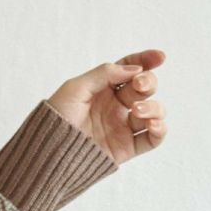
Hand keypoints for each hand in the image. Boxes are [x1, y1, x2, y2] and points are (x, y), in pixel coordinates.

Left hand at [46, 49, 167, 165]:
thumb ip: (105, 74)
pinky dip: (160, 129)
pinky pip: (153, 138)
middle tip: (138, 85)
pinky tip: (153, 124)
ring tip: (137, 111)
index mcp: (102, 89)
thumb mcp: (75, 88)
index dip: (145, 61)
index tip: (159, 58)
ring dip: (153, 107)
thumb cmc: (56, 118)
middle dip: (148, 82)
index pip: (128, 70)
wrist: (49, 153)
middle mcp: (115, 106)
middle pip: (144, 87)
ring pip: (153, 111)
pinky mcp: (127, 147)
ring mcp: (122, 126)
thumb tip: (135, 69)